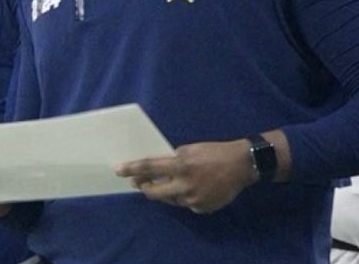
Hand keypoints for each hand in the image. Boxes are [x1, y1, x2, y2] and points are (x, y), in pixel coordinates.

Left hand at [116, 139, 256, 213]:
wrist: (240, 165)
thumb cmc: (213, 152)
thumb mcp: (190, 149)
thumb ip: (173, 160)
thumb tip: (157, 169)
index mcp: (181, 165)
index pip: (149, 167)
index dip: (132, 169)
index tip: (118, 170)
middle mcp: (184, 184)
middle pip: (154, 192)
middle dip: (144, 188)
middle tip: (139, 184)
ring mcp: (193, 199)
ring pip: (170, 200)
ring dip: (167, 192)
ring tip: (174, 182)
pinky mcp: (202, 208)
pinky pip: (186, 204)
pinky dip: (185, 197)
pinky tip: (193, 188)